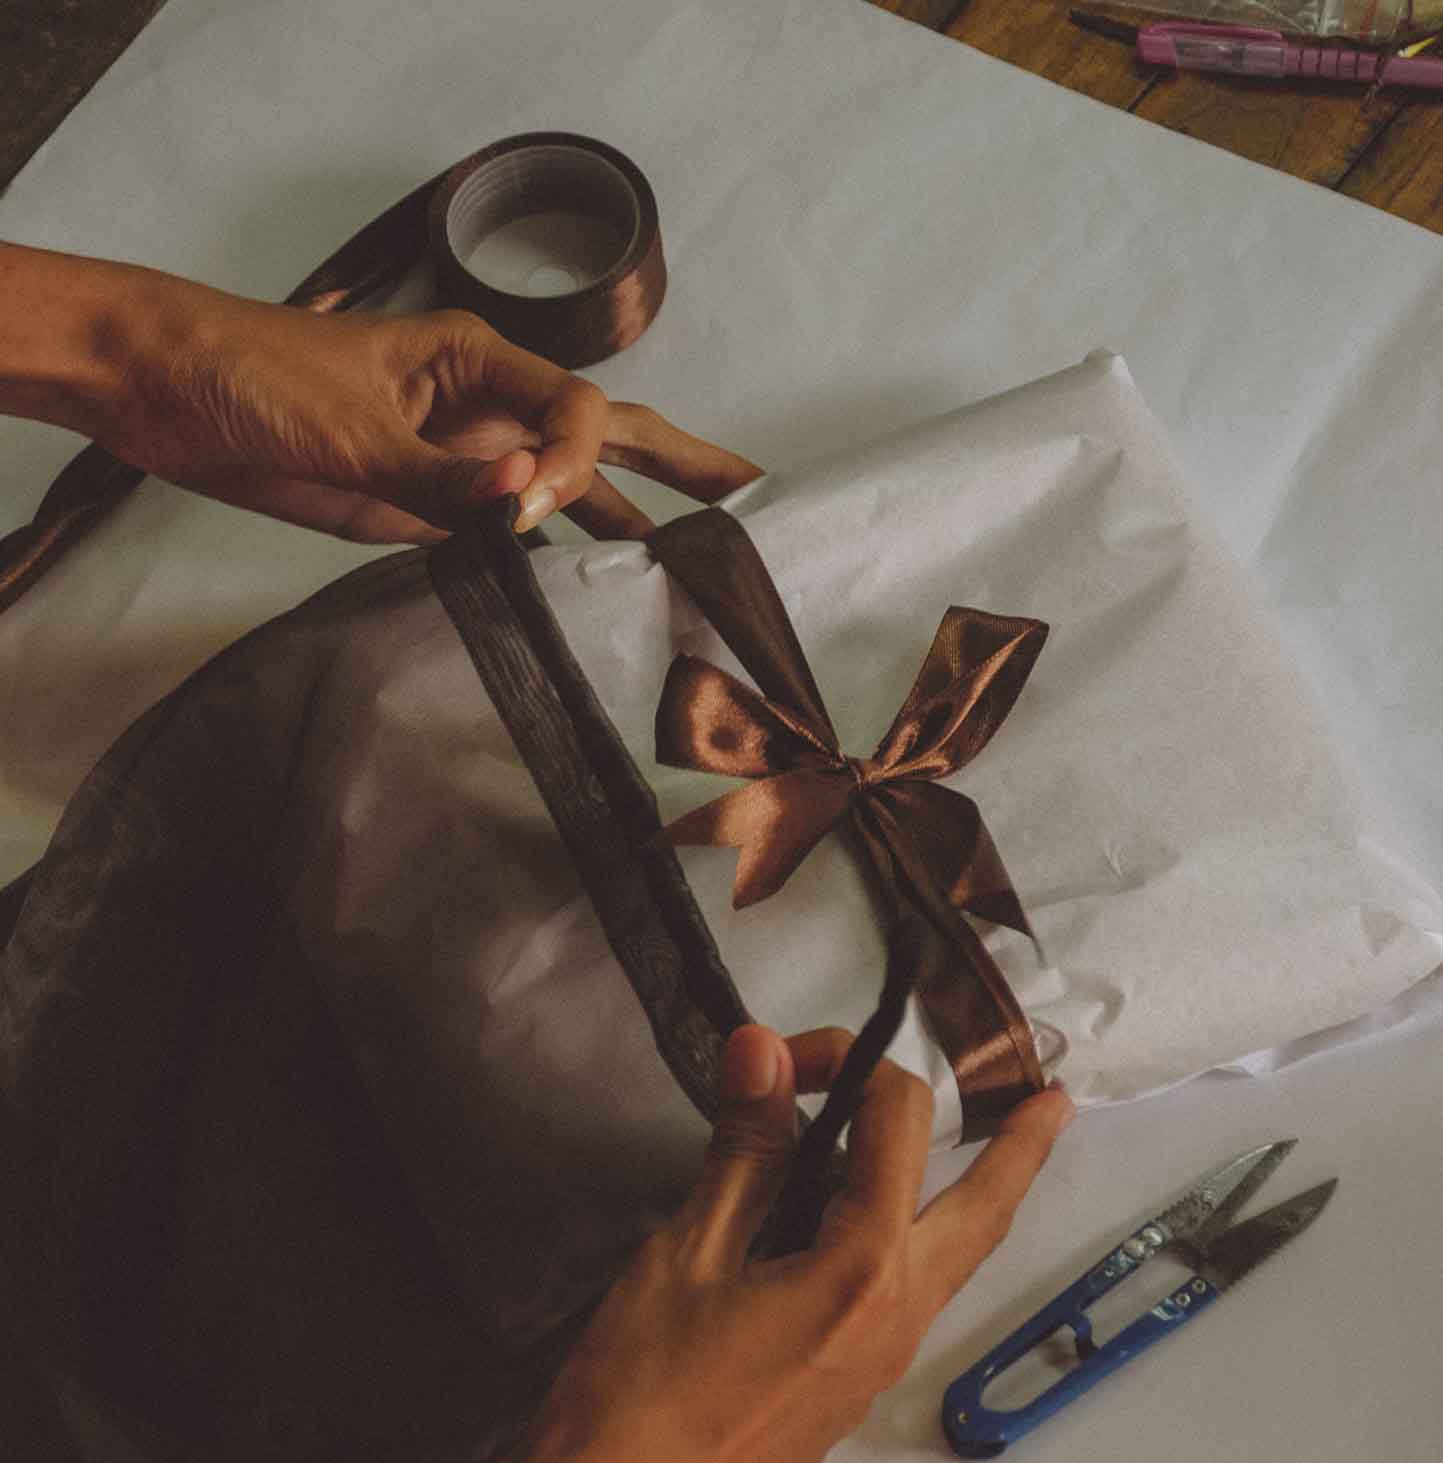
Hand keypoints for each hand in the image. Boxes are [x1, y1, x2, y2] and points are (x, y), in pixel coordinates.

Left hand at [77, 261, 759, 541]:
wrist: (168, 392)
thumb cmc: (252, 374)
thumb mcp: (350, 426)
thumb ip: (440, 474)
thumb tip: (523, 505)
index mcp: (478, 365)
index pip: (578, 413)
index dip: (573, 463)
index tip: (527, 508)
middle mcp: (486, 412)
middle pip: (609, 437)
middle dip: (683, 466)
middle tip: (751, 497)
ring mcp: (462, 462)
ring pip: (568, 492)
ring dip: (628, 523)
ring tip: (694, 564)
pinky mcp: (428, 507)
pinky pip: (508, 538)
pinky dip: (550, 562)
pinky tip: (588, 594)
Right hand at [530, 1025, 1074, 1462]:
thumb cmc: (643, 1380)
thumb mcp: (688, 1248)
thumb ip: (745, 1146)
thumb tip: (764, 1046)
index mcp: (863, 1269)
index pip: (895, 1124)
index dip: (846, 1062)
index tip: (780, 1056)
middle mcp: (896, 1318)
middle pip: (982, 1214)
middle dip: (1019, 1151)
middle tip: (1060, 1102)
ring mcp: (880, 1366)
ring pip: (950, 1262)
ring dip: (974, 1201)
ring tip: (1000, 1154)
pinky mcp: (849, 1395)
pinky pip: (905, 1300)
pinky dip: (911, 1245)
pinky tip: (864, 1233)